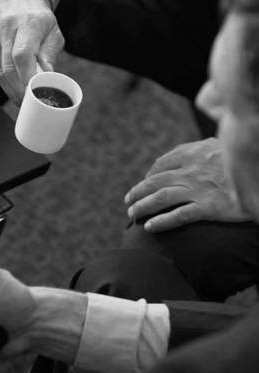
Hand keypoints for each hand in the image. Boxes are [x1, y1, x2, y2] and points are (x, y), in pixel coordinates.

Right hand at [0, 0, 63, 103]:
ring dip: (8, 88)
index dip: (26, 77)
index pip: (21, 55)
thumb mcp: (53, 32)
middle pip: (7, 68)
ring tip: (18, 97)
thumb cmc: (38, 19)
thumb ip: (50, 55)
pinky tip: (9, 84)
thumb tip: (45, 77)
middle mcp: (5, 27)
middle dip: (17, 90)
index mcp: (27, 23)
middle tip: (26, 102)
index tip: (33, 91)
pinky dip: (0, 79)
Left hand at [125, 138, 250, 232]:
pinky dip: (161, 222)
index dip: (149, 175)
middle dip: (137, 192)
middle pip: (155, 181)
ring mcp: (199, 189)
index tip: (144, 183)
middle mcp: (193, 170)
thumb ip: (198, 149)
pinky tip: (150, 227)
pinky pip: (179, 216)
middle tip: (128, 201)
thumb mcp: (221, 146)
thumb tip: (176, 155)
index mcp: (195, 153)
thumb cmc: (245, 160)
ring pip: (161, 198)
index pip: (162, 164)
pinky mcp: (209, 207)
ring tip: (132, 214)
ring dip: (142, 206)